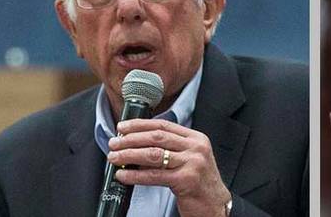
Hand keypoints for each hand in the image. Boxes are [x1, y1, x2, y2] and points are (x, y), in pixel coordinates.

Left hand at [107, 118, 231, 216]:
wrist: (216, 205)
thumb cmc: (200, 184)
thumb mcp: (190, 159)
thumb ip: (172, 150)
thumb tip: (138, 146)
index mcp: (196, 138)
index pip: (163, 125)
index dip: (140, 125)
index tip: (123, 127)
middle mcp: (195, 147)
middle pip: (157, 137)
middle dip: (131, 139)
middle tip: (114, 143)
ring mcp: (192, 163)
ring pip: (153, 154)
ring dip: (129, 155)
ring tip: (114, 158)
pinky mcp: (186, 180)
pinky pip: (154, 175)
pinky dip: (135, 175)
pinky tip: (124, 175)